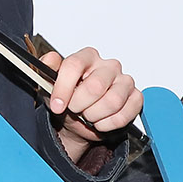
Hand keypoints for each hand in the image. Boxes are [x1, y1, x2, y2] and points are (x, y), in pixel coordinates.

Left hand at [47, 44, 141, 164]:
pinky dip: (108, 124)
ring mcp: (125, 81)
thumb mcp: (49, 86)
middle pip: (95, 86)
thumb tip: (49, 60)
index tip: (57, 105)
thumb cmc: (68, 99)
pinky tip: (100, 122)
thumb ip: (46, 70)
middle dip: (80, 105)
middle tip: (74, 110)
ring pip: (112, 102)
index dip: (63, 88)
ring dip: (94, 116)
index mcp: (88, 56)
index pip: (75, 65)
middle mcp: (109, 66)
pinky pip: (123, 115)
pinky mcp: (136, 98)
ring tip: (88, 115)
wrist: (78, 120)